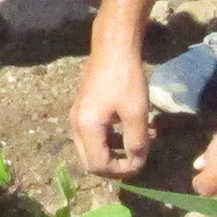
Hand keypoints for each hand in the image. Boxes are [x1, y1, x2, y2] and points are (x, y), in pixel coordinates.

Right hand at [71, 47, 152, 179]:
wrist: (113, 46)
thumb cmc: (125, 78)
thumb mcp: (136, 112)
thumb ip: (136, 142)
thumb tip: (137, 163)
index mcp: (87, 128)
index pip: (99, 165)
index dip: (121, 170)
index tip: (140, 162)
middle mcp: (75, 125)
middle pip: (89, 162)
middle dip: (112, 166)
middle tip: (134, 160)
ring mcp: (76, 115)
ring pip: (88, 149)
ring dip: (109, 153)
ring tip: (132, 146)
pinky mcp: (81, 108)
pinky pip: (89, 135)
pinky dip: (105, 141)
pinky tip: (123, 131)